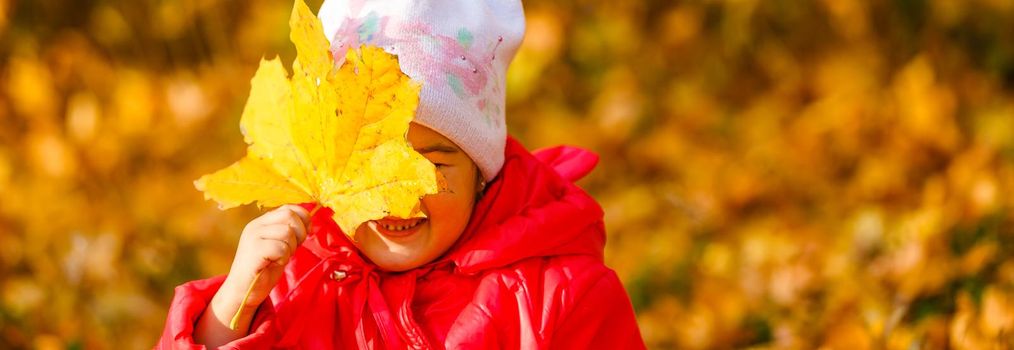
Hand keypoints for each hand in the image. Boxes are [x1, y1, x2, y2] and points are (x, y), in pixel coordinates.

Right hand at [195, 204, 309, 345]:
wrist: (243, 291)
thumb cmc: (263, 269)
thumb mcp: (278, 245)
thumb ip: (289, 232)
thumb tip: (310, 222)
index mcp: (262, 222)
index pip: (289, 208)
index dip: (303, 219)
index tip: (305, 235)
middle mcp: (256, 226)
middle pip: (289, 216)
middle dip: (299, 233)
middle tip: (292, 249)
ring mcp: (253, 237)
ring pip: (287, 232)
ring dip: (290, 248)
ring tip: (280, 258)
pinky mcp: (254, 250)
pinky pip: (281, 247)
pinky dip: (283, 258)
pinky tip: (274, 264)